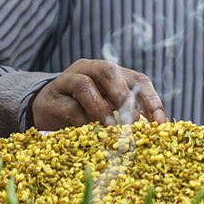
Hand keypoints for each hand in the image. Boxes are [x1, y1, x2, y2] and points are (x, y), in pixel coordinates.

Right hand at [29, 59, 165, 130]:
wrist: (43, 110)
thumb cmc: (84, 110)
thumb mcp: (108, 109)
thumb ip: (126, 114)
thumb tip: (151, 132)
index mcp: (111, 73)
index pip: (138, 80)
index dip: (151, 100)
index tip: (159, 124)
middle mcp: (89, 70)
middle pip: (109, 71)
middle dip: (124, 96)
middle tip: (132, 121)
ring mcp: (67, 80)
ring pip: (85, 85)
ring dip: (100, 109)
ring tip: (110, 128)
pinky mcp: (51, 98)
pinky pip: (69, 107)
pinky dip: (82, 121)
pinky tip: (89, 133)